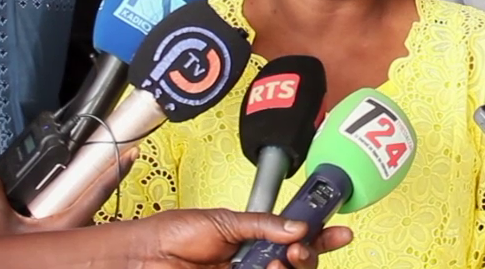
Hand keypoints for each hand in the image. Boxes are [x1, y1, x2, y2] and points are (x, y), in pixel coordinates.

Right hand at [0, 147, 139, 236]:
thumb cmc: (12, 261)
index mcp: (70, 221)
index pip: (100, 189)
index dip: (117, 169)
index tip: (133, 153)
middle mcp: (81, 230)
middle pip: (93, 200)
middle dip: (84, 188)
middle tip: (74, 178)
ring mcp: (80, 239)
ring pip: (85, 215)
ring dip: (72, 208)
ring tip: (49, 209)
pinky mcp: (75, 248)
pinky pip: (77, 229)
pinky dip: (65, 222)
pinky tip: (48, 223)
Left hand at [132, 208, 353, 267]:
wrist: (144, 255)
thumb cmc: (173, 234)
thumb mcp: (223, 220)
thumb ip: (262, 224)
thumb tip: (296, 225)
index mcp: (253, 237)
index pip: (294, 237)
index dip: (319, 236)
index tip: (339, 232)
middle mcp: (252, 260)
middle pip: (297, 263)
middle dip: (307, 255)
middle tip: (300, 250)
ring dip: (290, 268)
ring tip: (278, 261)